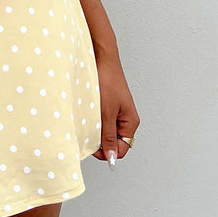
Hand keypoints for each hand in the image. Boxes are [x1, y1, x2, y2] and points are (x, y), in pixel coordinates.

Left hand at [91, 49, 139, 168]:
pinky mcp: (108, 105)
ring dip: (96, 130)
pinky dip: (93, 120)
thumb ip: (108, 136)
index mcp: (131, 122)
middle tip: (88, 131)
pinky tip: (87, 113)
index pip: (121, 149)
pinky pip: (101, 120)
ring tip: (88, 119)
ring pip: (106, 131)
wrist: (101, 59)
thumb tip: (112, 157)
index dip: (107, 152)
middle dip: (101, 140)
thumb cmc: (107, 81)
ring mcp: (117, 112)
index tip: (92, 146)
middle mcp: (126, 119)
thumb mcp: (106, 113)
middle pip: (114, 141)